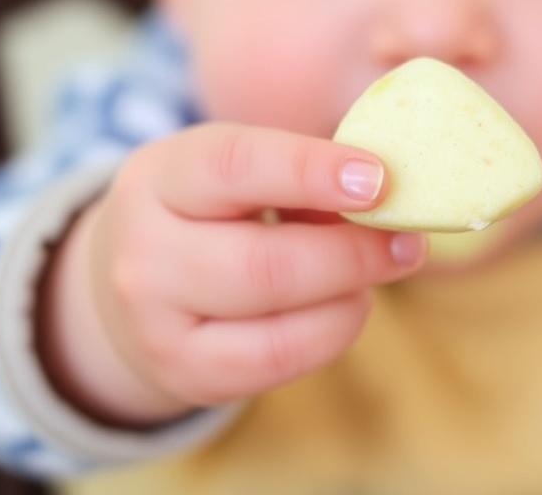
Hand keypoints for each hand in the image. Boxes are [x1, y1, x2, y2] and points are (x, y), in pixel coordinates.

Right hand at [38, 123, 425, 425]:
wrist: (133, 289)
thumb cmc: (211, 212)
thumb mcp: (236, 175)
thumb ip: (301, 174)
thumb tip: (387, 194)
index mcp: (159, 175)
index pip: (235, 165)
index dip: (311, 170)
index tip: (379, 178)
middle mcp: (143, 250)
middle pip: (266, 260)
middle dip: (354, 252)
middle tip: (408, 240)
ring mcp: (156, 323)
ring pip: (277, 317)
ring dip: (350, 291)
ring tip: (382, 268)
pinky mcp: (185, 375)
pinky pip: (279, 359)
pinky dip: (333, 330)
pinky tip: (350, 304)